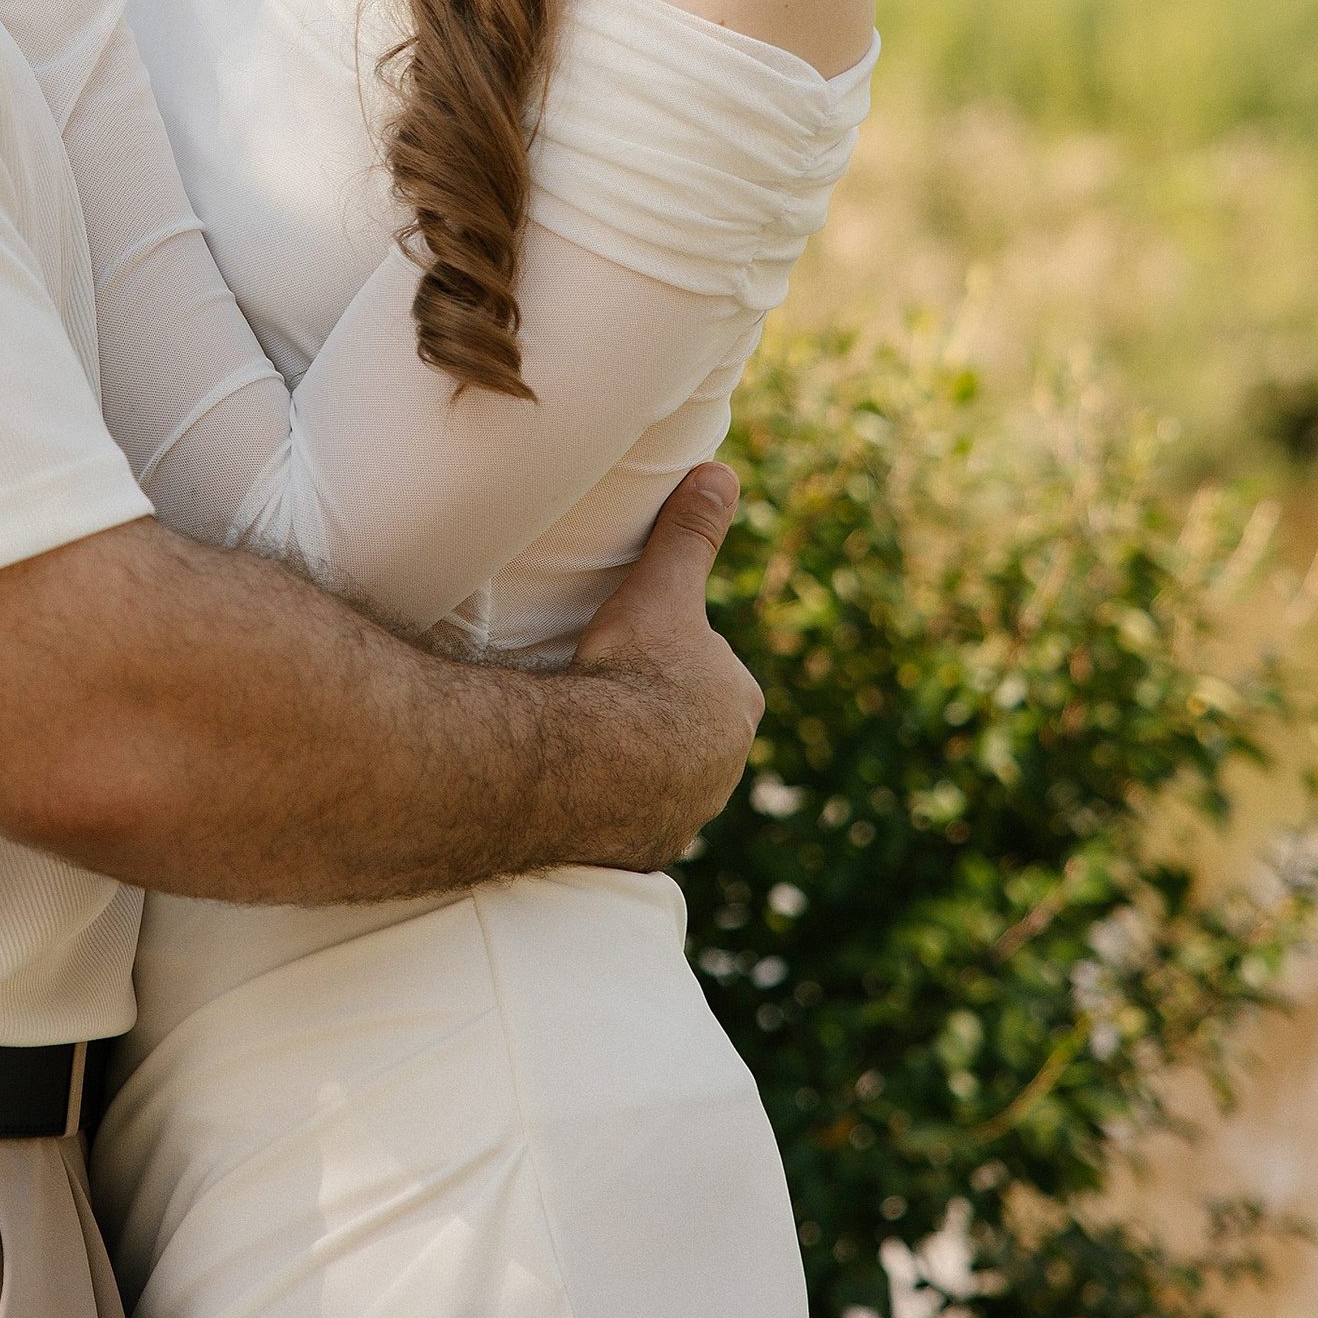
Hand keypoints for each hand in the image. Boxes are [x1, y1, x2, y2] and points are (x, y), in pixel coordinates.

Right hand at [563, 464, 761, 868]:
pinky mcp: (646, 844)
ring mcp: (688, 809)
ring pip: (667, 780)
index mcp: (738, 704)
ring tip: (589, 744)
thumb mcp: (664, 590)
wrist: (599, 762)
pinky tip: (579, 791)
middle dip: (664, 720)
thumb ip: (691, 536)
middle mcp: (726, 765)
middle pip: (696, 732)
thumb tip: (722, 473)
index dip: (681, 664)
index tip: (643, 658)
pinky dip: (611, 808)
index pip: (717, 677)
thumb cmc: (638, 671)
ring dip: (637, 766)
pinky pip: (629, 821)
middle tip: (610, 698)